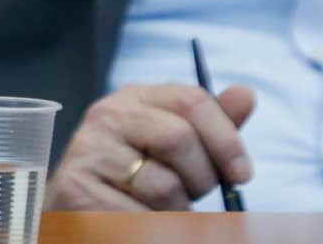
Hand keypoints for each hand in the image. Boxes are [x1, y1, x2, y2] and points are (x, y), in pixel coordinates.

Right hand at [46, 82, 254, 210]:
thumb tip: (246, 94)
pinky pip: (139, 217)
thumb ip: (211, 124)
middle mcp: (108, 114)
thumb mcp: (176, 148)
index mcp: (138, 97)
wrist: (81, 206)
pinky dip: (152, 228)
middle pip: (178, 137)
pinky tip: (139, 220)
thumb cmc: (139, 178)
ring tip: (161, 210)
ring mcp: (89, 148)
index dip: (226, 139)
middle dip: (200, 178)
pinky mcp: (76, 186)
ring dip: (177, 211)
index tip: (241, 175)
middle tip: (194, 196)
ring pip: (164, 185)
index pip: (192, 100)